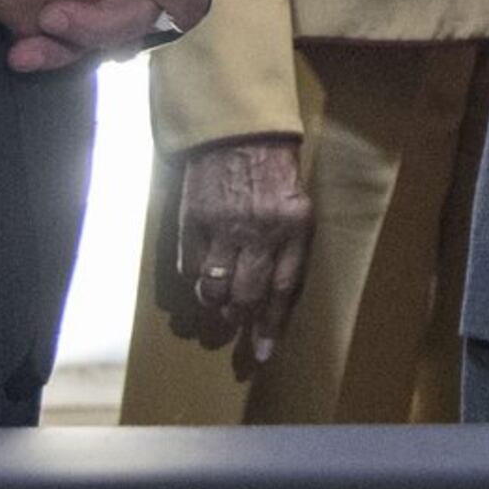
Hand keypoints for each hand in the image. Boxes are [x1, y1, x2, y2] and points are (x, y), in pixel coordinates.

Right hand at [165, 135, 312, 365]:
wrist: (242, 134)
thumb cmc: (276, 177)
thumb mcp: (300, 210)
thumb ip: (291, 252)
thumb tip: (276, 301)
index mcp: (295, 227)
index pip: (284, 290)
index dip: (271, 326)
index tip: (263, 353)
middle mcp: (260, 230)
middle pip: (246, 295)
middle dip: (238, 319)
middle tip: (231, 325)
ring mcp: (224, 226)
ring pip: (213, 288)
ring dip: (213, 305)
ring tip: (215, 306)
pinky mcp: (193, 221)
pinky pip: (189, 267)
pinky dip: (193, 280)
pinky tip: (199, 277)